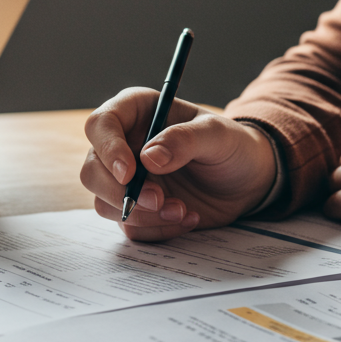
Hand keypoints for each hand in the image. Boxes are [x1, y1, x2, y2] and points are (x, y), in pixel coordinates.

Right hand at [81, 88, 277, 241]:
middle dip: (121, 192)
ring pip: (103, 203)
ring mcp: (127, 180)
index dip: (108, 149)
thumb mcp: (218, 135)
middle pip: (93, 170)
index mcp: (137, 112)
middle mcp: (124, 145)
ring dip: (141, 214)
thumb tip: (148, 158)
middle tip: (159, 200)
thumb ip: (185, 140)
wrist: (247, 180)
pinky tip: (188, 218)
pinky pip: (130, 227)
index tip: (130, 173)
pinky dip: (157, 229)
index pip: (101, 125)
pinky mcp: (137, 209)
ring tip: (182, 210)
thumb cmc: (232, 146)